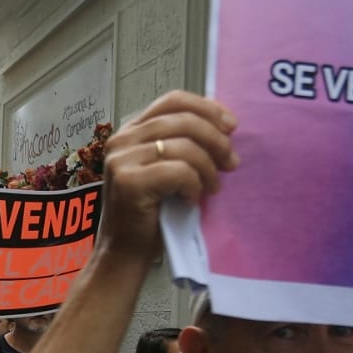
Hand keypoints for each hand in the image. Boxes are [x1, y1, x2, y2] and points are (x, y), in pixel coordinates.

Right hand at [100, 90, 238, 258]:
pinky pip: (179, 171)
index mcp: (131, 132)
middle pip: (183, 120)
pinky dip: (193, 185)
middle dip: (216, 140)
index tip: (230, 126)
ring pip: (184, 145)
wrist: (125, 252)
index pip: (173, 100)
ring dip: (208, 167)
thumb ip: (183, 144)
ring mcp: (122, 160)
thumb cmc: (150, 214)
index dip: (207, 108)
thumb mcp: (167, 170)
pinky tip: (191, 199)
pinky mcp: (129, 181)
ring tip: (212, 187)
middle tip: (231, 162)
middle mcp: (121, 140)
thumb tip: (225, 128)